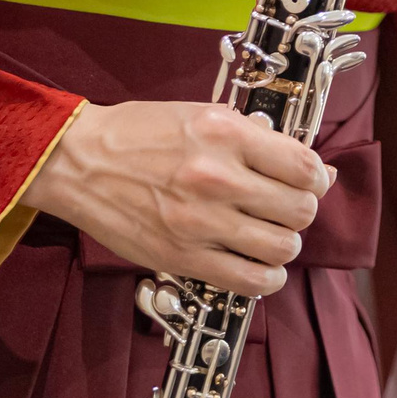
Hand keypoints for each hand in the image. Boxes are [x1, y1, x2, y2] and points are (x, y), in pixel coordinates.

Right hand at [24, 99, 333, 296]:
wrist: (79, 162)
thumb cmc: (141, 134)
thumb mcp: (204, 116)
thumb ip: (259, 140)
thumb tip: (317, 170)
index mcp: (225, 134)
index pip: (304, 166)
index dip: (317, 178)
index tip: (311, 182)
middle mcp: (218, 177)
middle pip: (299, 210)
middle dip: (301, 210)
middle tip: (285, 207)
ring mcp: (200, 222)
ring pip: (282, 248)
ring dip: (285, 244)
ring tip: (269, 235)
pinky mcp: (183, 259)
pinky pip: (250, 281)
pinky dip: (267, 278)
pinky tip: (260, 266)